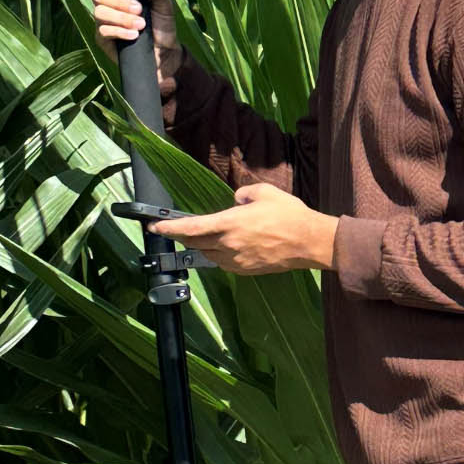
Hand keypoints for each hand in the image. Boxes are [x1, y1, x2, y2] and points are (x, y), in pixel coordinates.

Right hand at [88, 0, 185, 92]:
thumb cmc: (161, 25)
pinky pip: (103, 31)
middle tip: (139, 9)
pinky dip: (120, 31)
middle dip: (118, 1)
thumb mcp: (165, 6)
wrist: (165, 53)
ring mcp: (103, 22)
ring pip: (100, 13)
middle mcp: (106, 4)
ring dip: (122, 18)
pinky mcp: (103, 40)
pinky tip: (134, 35)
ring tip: (141, 24)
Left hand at [158, 183, 339, 275]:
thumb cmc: (289, 215)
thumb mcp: (264, 192)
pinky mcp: (245, 270)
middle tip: (174, 229)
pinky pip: (223, 262)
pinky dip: (218, 254)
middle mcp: (229, 244)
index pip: (191, 228)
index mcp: (230, 223)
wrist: (309, 242)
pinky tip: (226, 246)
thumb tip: (235, 200)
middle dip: (182, 236)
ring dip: (202, 245)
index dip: (169, 228)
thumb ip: (243, 194)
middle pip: (195, 243)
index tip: (155, 227)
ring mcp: (237, 260)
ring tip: (204, 235)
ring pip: (208, 254)